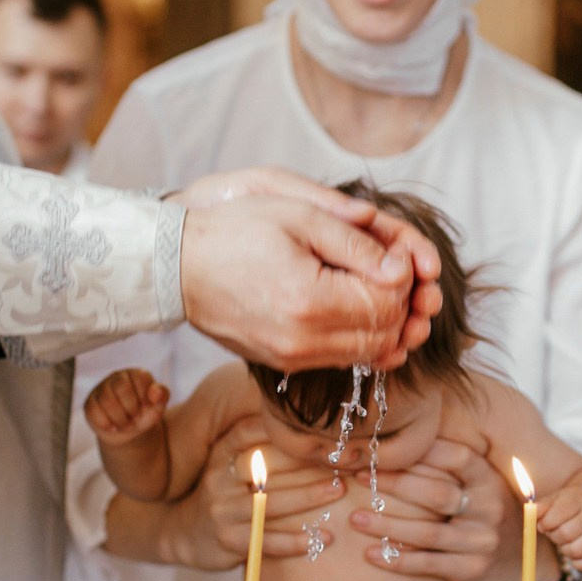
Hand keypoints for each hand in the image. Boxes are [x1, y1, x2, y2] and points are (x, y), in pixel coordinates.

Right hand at [84, 369, 168, 445]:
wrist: (129, 431)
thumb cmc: (145, 414)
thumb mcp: (158, 406)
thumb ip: (162, 395)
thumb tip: (154, 391)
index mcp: (135, 374)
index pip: (139, 377)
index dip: (144, 397)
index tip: (146, 408)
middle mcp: (117, 377)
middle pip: (121, 387)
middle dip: (131, 408)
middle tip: (136, 418)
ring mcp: (101, 389)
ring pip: (107, 400)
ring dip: (120, 418)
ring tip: (127, 426)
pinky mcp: (90, 403)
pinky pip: (93, 411)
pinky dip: (106, 423)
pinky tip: (114, 427)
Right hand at [163, 416, 346, 569]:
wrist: (183, 534)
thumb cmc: (222, 493)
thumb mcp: (227, 464)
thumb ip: (255, 445)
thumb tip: (303, 420)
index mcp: (221, 454)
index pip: (250, 431)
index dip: (282, 428)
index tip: (317, 427)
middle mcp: (219, 478)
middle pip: (267, 466)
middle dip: (306, 462)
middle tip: (342, 459)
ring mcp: (222, 511)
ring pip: (271, 502)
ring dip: (308, 497)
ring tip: (338, 491)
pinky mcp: (228, 541)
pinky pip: (266, 540)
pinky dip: (296, 540)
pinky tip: (321, 538)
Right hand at [173, 169, 442, 367]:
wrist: (178, 268)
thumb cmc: (234, 232)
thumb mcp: (299, 217)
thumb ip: (356, 243)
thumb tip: (401, 269)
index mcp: (309, 302)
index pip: (388, 301)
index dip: (403, 274)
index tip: (394, 249)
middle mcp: (303, 342)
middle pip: (385, 332)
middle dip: (400, 300)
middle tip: (390, 266)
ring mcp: (293, 358)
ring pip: (370, 351)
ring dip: (385, 320)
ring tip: (374, 283)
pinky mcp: (285, 363)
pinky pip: (344, 358)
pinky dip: (362, 336)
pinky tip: (358, 307)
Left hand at [351, 439, 513, 580]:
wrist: (523, 560)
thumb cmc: (486, 513)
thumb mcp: (482, 485)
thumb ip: (453, 466)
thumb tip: (401, 435)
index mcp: (490, 479)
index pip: (457, 457)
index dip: (421, 450)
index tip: (382, 448)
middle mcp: (491, 507)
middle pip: (437, 493)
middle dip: (393, 484)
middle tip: (358, 476)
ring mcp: (483, 541)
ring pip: (427, 533)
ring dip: (386, 525)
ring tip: (354, 519)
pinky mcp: (473, 570)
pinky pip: (428, 564)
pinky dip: (396, 559)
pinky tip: (370, 554)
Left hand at [539, 485, 581, 572]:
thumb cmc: (571, 507)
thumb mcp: (556, 500)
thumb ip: (541, 506)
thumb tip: (531, 513)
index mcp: (579, 499)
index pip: (559, 512)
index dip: (546, 522)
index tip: (543, 524)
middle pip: (566, 533)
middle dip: (554, 536)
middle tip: (555, 533)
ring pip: (576, 551)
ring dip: (565, 550)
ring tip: (565, 542)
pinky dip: (577, 562)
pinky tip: (575, 552)